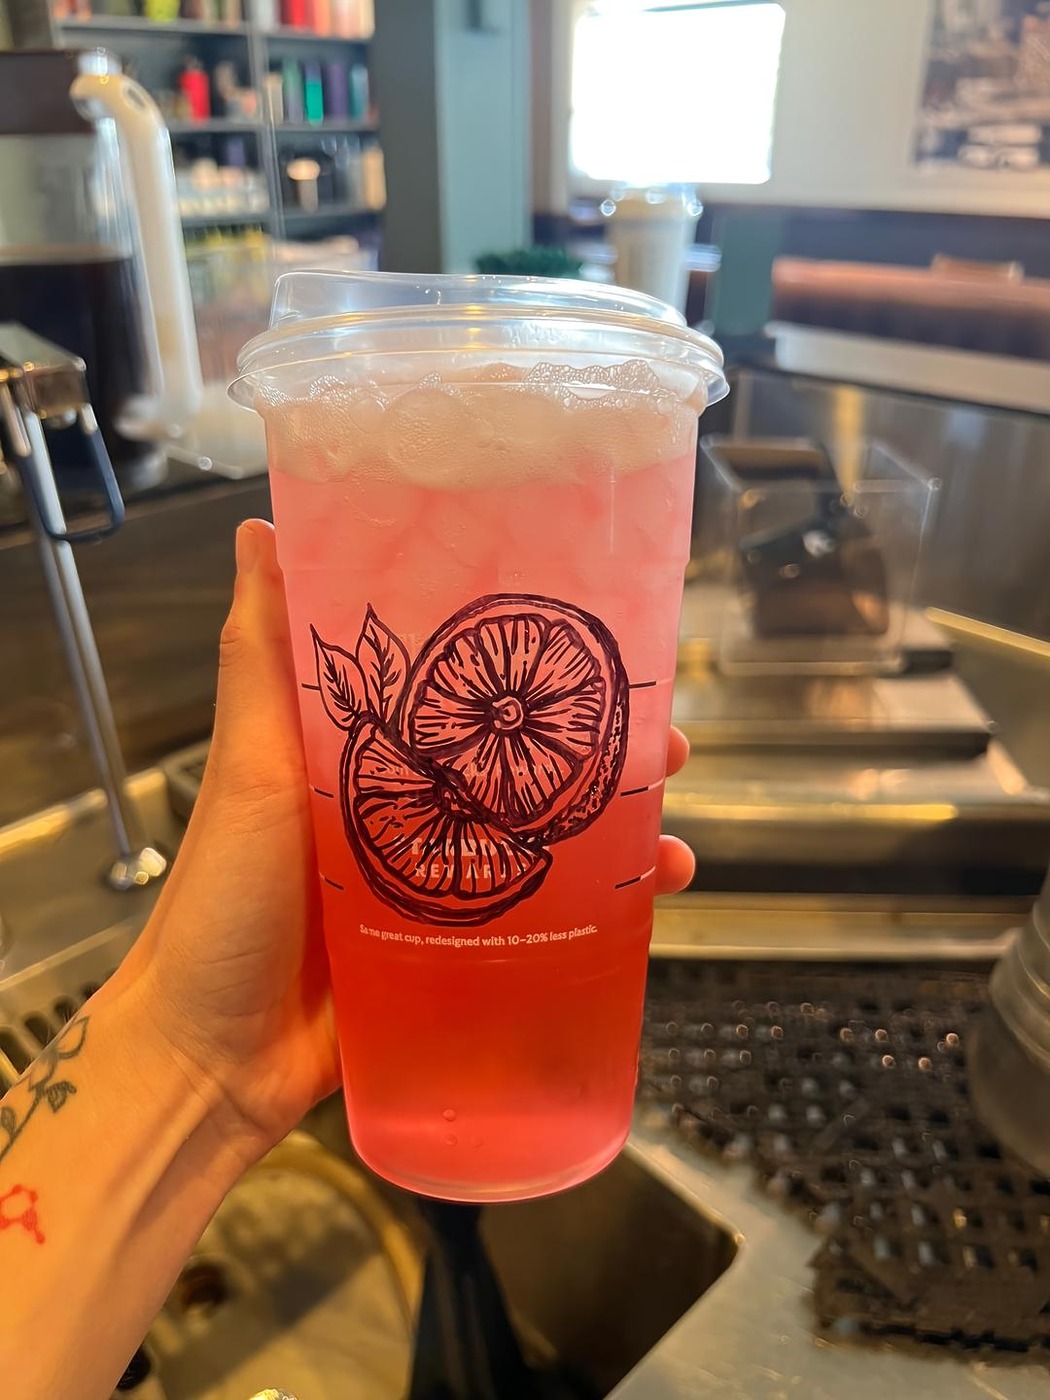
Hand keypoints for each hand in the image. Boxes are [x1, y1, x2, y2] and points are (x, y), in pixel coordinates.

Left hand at [123, 520, 695, 1160]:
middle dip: (598, 750)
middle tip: (662, 738)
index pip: (463, 692)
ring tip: (670, 835)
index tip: (591, 637)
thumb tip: (259, 529)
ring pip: (544, 841)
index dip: (527, 664)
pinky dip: (598, 914)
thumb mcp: (246, 766)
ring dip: (616, 833)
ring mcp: (435, 883)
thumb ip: (259, 657)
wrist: (211, 1059)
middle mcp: (409, 810)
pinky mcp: (451, 953)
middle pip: (521, 764)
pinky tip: (648, 906)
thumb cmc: (220, 904)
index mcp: (365, 755)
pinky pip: (537, 922)